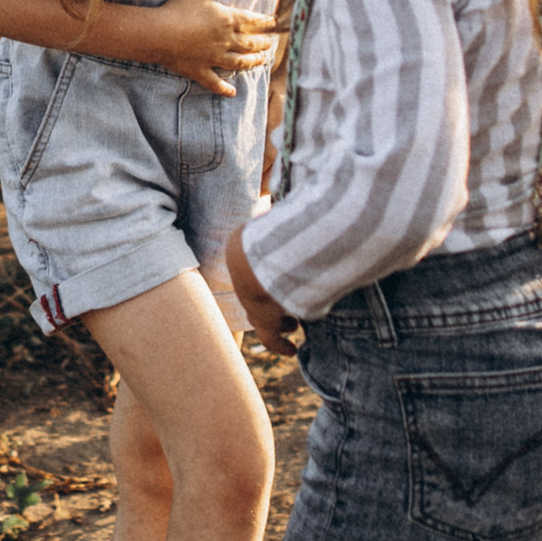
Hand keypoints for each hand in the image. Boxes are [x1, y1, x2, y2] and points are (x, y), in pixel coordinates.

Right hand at [141, 0, 276, 94]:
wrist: (160, 34)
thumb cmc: (179, 9)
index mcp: (226, 20)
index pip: (250, 21)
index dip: (263, 21)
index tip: (273, 23)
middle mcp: (224, 41)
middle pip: (248, 44)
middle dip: (261, 43)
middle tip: (271, 44)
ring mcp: (213, 58)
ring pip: (237, 63)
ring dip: (251, 63)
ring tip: (261, 63)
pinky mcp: (199, 71)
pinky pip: (214, 82)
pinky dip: (224, 88)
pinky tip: (232, 93)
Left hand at [224, 220, 299, 353]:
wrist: (251, 261)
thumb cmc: (260, 238)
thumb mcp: (269, 220)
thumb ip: (276, 211)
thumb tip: (283, 188)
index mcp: (247, 263)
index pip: (256, 274)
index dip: (268, 278)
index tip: (281, 280)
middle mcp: (249, 286)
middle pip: (261, 299)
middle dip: (276, 303)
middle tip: (289, 306)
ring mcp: (255, 305)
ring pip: (268, 319)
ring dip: (282, 323)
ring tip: (294, 326)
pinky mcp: (264, 323)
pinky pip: (273, 339)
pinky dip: (281, 346)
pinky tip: (292, 352)